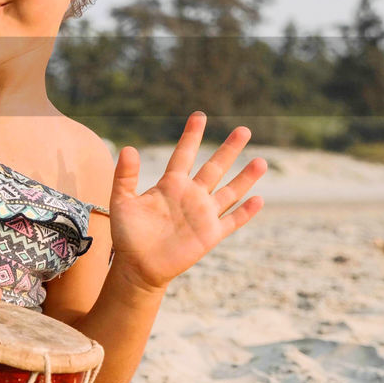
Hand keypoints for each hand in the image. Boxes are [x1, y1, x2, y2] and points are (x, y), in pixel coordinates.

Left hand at [109, 111, 265, 293]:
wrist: (138, 266)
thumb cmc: (127, 234)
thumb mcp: (122, 201)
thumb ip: (125, 176)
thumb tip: (128, 148)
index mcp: (170, 184)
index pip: (184, 154)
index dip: (192, 136)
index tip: (199, 116)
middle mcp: (190, 195)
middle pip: (214, 167)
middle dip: (229, 149)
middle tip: (244, 130)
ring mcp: (202, 214)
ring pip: (229, 191)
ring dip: (245, 177)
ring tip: (261, 161)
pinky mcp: (210, 235)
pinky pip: (232, 221)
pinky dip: (246, 212)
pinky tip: (259, 200)